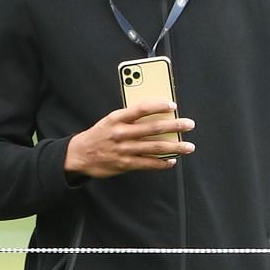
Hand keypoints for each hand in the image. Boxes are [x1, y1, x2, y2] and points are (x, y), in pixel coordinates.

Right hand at [64, 101, 195, 177]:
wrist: (80, 154)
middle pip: (153, 129)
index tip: (173, 105)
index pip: (141, 109)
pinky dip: (161, 163)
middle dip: (174, 126)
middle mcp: (121, 133)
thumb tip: (155, 115)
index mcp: (117, 118)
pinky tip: (172, 161)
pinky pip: (147, 164)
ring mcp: (123, 149)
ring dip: (174, 147)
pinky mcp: (124, 164)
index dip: (158, 106)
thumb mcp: (111, 120)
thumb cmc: (100, 134)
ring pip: (154, 148)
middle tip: (189, 124)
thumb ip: (130, 118)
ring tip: (188, 146)